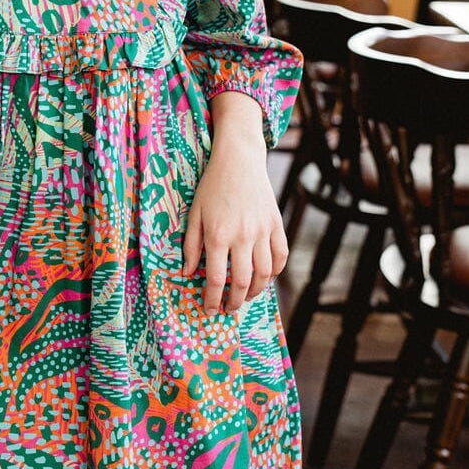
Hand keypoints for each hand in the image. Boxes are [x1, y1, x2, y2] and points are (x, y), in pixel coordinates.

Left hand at [183, 142, 287, 316]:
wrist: (238, 160)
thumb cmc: (212, 186)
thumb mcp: (194, 214)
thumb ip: (191, 245)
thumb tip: (187, 273)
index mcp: (218, 235)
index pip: (215, 278)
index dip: (211, 299)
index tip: (209, 309)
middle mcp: (242, 236)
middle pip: (241, 282)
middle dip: (234, 302)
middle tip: (228, 309)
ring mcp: (262, 230)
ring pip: (264, 273)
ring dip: (255, 291)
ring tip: (245, 296)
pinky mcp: (276, 224)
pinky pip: (280, 256)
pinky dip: (275, 271)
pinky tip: (265, 277)